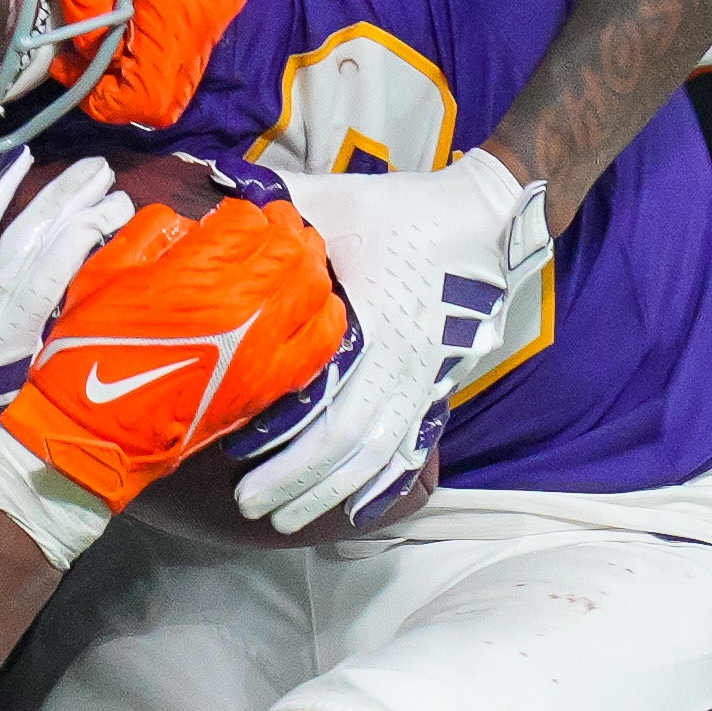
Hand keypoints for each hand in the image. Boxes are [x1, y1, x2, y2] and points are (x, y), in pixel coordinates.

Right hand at [0, 193, 345, 510]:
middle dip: (282, 226)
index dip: (239, 213)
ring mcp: (262, 346)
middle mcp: (240, 306)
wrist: (96, 430)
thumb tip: (189, 225)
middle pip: (290, 245)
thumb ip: (148, 234)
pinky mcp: (272, 382)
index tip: (225, 220)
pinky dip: (325, 312)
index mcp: (194, 274)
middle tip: (270, 225)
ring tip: (291, 256)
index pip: (247, 221)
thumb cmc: (90, 352)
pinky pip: (324, 338)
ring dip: (307, 261)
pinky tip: (310, 303)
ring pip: (314, 283)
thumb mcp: (100, 274)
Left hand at [44, 0, 247, 129]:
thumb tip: (83, 68)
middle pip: (171, 93)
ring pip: (183, 65)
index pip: (148, 100)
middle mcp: (211, 14)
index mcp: (176, 12)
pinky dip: (162, 36)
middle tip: (84, 59)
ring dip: (143, 61)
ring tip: (102, 27)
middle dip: (125, 87)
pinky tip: (131, 6)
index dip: (107, 102)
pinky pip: (194, 33)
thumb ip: (84, 29)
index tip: (74, 77)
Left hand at [234, 149, 546, 534]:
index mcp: (376, 326)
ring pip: (379, 455)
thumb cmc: (404, 210)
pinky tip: (356, 510)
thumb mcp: (336, 200)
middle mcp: (405, 364)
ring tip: (288, 519)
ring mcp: (427, 378)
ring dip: (332, 491)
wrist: (490, 218)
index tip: (238, 459)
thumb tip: (221, 191)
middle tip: (252, 508)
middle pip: (348, 445)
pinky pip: (409, 446)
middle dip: (298, 482)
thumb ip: (278, 203)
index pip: (328, 405)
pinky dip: (380, 482)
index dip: (285, 442)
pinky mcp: (438, 382)